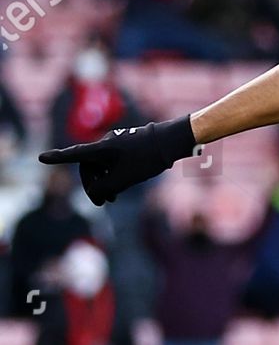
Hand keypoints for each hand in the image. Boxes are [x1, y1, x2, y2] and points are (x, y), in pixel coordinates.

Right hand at [39, 115, 196, 204]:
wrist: (170, 142)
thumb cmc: (146, 159)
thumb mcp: (123, 179)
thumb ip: (105, 188)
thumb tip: (95, 192)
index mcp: (100, 149)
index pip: (73, 155)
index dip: (57, 158)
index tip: (41, 158)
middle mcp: (104, 144)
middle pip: (88, 166)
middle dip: (92, 185)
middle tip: (101, 203)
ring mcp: (116, 144)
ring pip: (101, 166)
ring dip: (103, 182)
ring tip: (112, 199)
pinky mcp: (126, 146)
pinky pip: (112, 162)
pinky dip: (112, 175)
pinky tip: (120, 188)